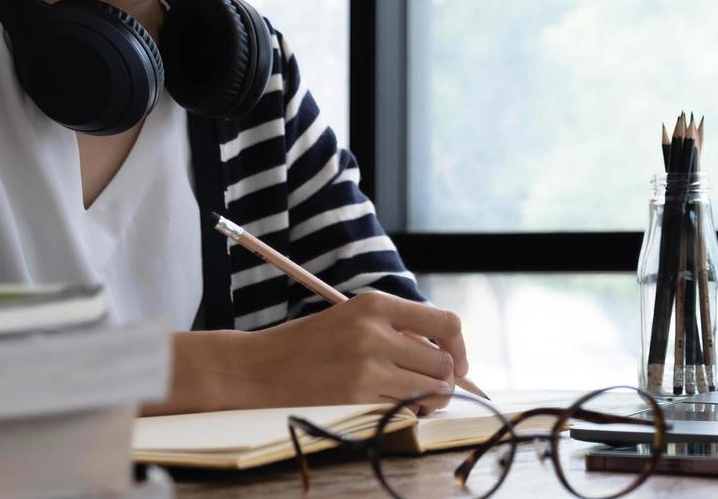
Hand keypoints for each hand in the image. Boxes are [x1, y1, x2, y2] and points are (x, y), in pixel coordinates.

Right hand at [158, 292, 469, 414]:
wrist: (258, 368)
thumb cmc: (308, 345)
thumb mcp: (353, 318)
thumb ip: (397, 329)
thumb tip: (448, 356)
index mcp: (375, 304)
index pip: (446, 323)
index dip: (459, 349)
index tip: (456, 365)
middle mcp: (375, 331)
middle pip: (442, 362)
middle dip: (443, 379)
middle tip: (429, 388)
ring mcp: (366, 366)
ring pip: (429, 390)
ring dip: (428, 400)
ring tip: (411, 399)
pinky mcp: (356, 397)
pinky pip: (404, 410)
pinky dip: (407, 413)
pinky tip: (390, 406)